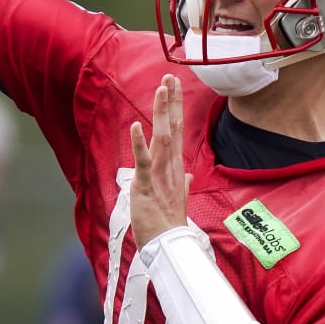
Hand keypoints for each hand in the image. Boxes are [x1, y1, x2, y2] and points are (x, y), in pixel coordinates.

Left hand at [129, 74, 192, 246]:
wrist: (168, 246)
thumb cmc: (169, 224)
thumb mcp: (178, 201)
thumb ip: (183, 185)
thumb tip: (188, 175)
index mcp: (174, 168)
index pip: (176, 132)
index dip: (175, 109)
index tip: (174, 88)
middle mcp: (169, 167)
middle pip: (172, 128)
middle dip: (171, 102)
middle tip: (170, 77)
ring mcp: (158, 175)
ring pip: (161, 138)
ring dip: (161, 113)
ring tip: (161, 90)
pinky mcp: (144, 186)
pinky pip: (142, 161)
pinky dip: (139, 143)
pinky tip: (137, 125)